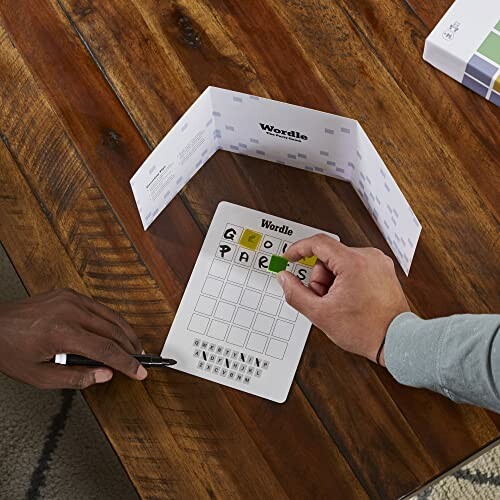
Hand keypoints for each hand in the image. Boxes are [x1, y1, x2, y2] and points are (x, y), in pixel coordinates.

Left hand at [0, 288, 146, 388]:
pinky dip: (113, 321)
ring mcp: (71, 299)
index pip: (107, 349)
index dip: (127, 363)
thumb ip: (77, 378)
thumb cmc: (10, 350)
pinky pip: (100, 308)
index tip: (139, 371)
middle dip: (131, 348)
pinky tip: (117, 331)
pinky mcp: (70, 294)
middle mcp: (70, 311)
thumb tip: (105, 375)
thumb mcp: (40, 376)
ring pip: (112, 317)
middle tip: (140, 362)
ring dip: (126, 334)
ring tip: (133, 348)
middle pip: (114, 331)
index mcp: (63, 333)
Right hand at [277, 235, 409, 364]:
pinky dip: (347, 281)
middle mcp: (369, 257)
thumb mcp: (320, 314)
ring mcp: (378, 262)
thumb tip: (284, 278)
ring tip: (341, 303)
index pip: (318, 243)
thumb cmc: (367, 330)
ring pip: (340, 263)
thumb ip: (296, 293)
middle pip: (328, 257)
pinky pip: (355, 268)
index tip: (290, 257)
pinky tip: (351, 300)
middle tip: (326, 300)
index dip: (298, 249)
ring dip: (333, 281)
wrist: (396, 341)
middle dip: (321, 279)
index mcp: (353, 263)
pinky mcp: (383, 270)